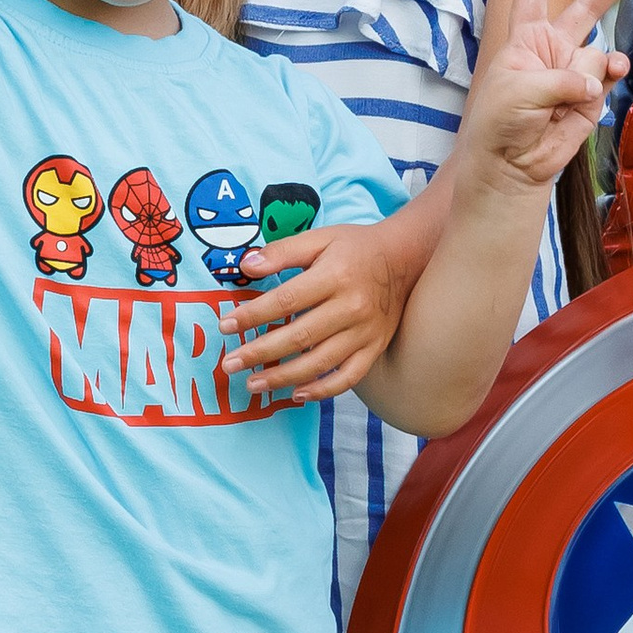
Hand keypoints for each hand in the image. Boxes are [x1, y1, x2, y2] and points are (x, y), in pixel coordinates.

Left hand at [230, 208, 427, 404]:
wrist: (407, 259)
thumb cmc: (356, 247)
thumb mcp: (320, 238)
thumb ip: (282, 251)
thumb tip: (245, 265)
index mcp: (335, 276)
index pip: (285, 300)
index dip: (253, 315)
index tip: (226, 325)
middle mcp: (351, 308)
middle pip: (298, 337)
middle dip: (259, 353)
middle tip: (229, 364)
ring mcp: (364, 332)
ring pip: (319, 363)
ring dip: (283, 377)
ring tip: (253, 384)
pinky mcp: (374, 348)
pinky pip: (348, 377)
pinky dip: (322, 390)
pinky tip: (296, 395)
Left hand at [459, 0, 632, 192]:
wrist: (512, 163)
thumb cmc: (500, 122)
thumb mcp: (519, 89)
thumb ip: (560, 78)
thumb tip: (595, 82)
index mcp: (525, 38)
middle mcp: (553, 49)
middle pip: (587, 9)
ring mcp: (576, 71)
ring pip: (598, 55)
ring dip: (590, 70)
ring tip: (571, 94)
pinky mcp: (592, 95)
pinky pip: (610, 76)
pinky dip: (610, 76)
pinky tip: (609, 78)